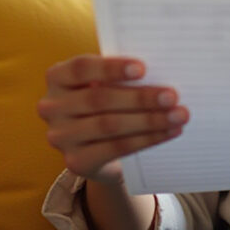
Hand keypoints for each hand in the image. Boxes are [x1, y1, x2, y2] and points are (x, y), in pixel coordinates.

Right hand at [38, 55, 189, 185]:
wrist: (98, 149)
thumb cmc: (107, 103)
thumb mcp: (106, 85)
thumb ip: (121, 76)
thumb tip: (160, 69)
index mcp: (57, 77)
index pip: (81, 67)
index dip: (111, 68)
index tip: (143, 68)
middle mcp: (51, 107)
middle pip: (99, 99)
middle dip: (140, 97)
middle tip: (172, 96)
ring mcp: (60, 137)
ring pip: (109, 125)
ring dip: (149, 120)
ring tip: (178, 116)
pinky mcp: (75, 162)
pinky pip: (115, 148)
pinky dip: (146, 140)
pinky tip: (168, 133)